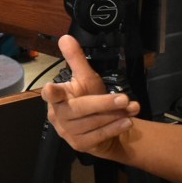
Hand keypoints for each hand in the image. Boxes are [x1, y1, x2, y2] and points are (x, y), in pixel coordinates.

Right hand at [40, 34, 139, 160]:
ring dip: (114, 115)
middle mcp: (58, 115)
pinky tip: (127, 121)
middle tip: (124, 98)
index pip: (50, 94)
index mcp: (57, 98)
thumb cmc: (91, 99)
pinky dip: (114, 128)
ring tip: (132, 108)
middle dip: (103, 103)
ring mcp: (67, 132)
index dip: (51, 92)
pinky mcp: (79, 144)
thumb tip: (65, 38)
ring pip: (91, 123)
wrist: (103, 127)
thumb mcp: (86, 78)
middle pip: (78, 109)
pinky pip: (97, 136)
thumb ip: (76, 59)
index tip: (51, 87)